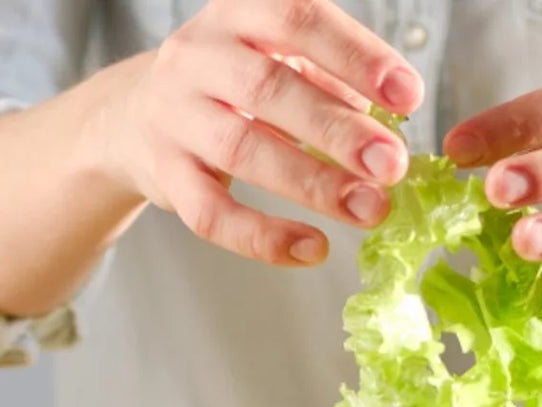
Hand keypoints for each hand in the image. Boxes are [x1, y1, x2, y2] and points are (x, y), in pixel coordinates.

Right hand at [104, 0, 423, 266]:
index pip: (298, 18)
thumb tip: (387, 127)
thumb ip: (326, 82)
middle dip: (338, 130)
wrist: (133, 117)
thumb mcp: (273, 59)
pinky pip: (212, 214)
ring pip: (243, 150)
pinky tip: (311, 249)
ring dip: (312, 184)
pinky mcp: (165, 176)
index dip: (356, 56)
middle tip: (392, 166)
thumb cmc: (227, 86)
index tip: (408, 96)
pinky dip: (264, 237)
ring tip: (368, 210)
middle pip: (271, 88)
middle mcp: (199, 56)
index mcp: (238, 13)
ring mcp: (176, 116)